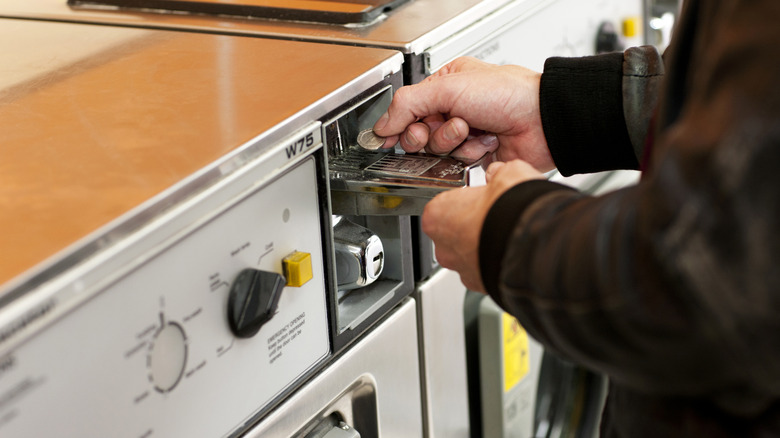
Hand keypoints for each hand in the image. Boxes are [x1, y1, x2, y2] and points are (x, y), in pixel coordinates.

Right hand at [373, 57, 554, 171]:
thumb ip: (407, 104)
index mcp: (445, 85)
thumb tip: (382, 125)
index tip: (393, 135)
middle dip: (432, 134)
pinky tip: (486, 143)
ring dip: (454, 143)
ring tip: (474, 130)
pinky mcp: (476, 156)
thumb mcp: (448, 88)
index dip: (400, 124)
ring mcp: (465, 134)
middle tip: (448, 126)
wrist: (542, 121)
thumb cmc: (507, 94)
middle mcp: (454, 109)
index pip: (408, 109)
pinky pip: (455, 165)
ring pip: (437, 152)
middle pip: (419, 134)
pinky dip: (470, 155)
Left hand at [422, 159, 544, 291]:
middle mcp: (443, 247)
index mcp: (437, 215)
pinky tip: (511, 249)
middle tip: (494, 214)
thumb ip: (498, 173)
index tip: (480, 197)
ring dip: (484, 245)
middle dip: (472, 224)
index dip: (465, 199)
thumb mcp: (507, 173)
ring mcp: (461, 269)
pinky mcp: (480, 285)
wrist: (534, 244)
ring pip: (468, 254)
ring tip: (506, 232)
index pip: (444, 204)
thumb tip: (501, 173)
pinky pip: (485, 271)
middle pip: (453, 232)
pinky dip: (496, 263)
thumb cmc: (512, 211)